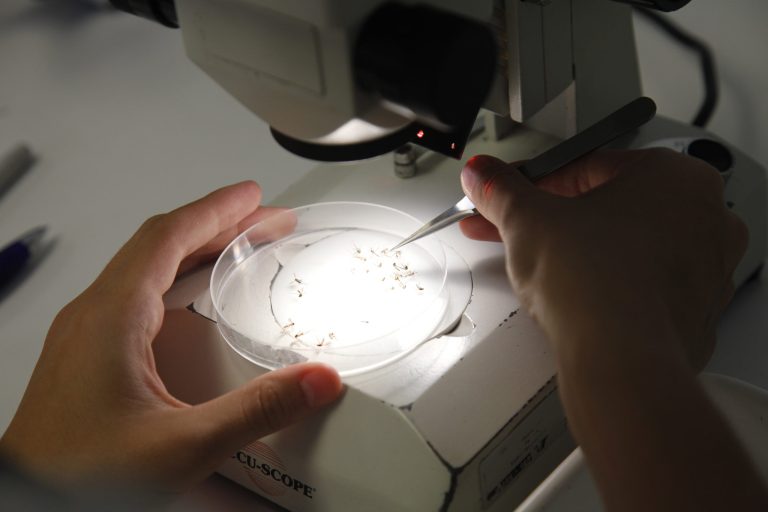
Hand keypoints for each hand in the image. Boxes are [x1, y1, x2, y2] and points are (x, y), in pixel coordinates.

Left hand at [0, 182, 342, 490]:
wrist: (31, 504)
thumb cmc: (78, 475)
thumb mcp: (183, 444)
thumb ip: (258, 410)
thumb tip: (315, 380)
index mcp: (112, 316)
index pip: (168, 237)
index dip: (215, 210)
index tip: (251, 196)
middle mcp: (94, 315)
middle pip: (161, 244)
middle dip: (217, 226)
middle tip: (264, 221)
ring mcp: (87, 333)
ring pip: (146, 267)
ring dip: (196, 250)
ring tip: (238, 249)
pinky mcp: (88, 354)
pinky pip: (136, 294)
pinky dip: (175, 279)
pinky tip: (196, 300)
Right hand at [459, 149, 746, 369]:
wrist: (621, 361)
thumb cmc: (599, 284)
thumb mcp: (528, 220)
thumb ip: (502, 189)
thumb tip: (485, 175)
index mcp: (676, 177)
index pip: (587, 167)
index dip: (536, 184)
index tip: (513, 194)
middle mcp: (705, 218)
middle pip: (608, 207)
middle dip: (554, 218)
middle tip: (518, 228)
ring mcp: (706, 268)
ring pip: (626, 246)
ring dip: (580, 249)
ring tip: (539, 263)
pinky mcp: (695, 311)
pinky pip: (641, 284)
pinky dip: (608, 284)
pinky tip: (575, 294)